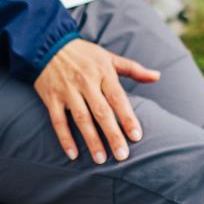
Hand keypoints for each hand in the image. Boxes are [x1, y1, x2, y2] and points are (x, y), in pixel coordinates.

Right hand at [32, 39, 160, 162]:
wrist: (46, 44)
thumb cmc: (83, 53)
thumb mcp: (108, 57)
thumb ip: (133, 69)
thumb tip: (157, 77)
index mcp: (102, 72)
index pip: (118, 98)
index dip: (127, 118)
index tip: (136, 136)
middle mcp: (85, 82)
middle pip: (101, 112)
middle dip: (112, 134)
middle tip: (122, 156)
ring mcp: (67, 90)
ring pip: (81, 118)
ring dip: (91, 140)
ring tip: (100, 159)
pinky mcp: (51, 98)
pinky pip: (58, 120)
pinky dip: (64, 138)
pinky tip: (73, 154)